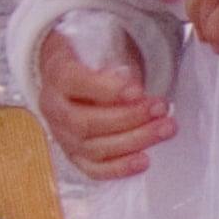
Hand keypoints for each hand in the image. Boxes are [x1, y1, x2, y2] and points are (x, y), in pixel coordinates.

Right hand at [37, 29, 173, 178]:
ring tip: (164, 129)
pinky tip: (144, 160)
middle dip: (129, 117)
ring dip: (133, 140)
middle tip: (160, 108)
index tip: (138, 91)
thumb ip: (116, 67)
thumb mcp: (104, 50)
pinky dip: (119, 167)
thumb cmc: (96, 63)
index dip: (106, 89)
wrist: (76, 77)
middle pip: (84, 122)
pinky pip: (93, 169)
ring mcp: (62, 136)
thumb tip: (132, 88)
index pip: (74, 82)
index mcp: (58, 75)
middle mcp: (54, 109)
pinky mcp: (74, 156)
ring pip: (92, 147)